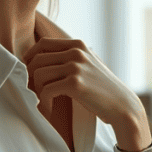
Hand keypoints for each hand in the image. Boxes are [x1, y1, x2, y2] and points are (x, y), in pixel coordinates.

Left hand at [22, 37, 147, 138]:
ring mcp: (76, 67)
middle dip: (30, 76)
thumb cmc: (103, 88)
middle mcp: (76, 52)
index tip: (29, 71)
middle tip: (33, 90)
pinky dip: (44, 101)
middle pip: (37, 59)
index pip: (43, 43)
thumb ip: (70, 57)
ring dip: (37, 90)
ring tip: (44, 100)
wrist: (122, 105)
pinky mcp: (75, 84)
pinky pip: (46, 90)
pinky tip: (50, 108)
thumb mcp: (89, 64)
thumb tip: (41, 58)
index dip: (31, 57)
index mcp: (78, 45)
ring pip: (38, 74)